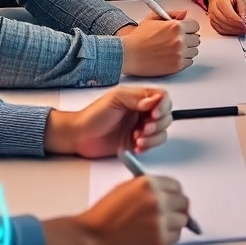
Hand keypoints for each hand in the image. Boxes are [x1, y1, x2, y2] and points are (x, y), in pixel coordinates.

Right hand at [42, 175, 188, 244]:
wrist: (93, 236)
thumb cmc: (105, 213)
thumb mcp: (126, 189)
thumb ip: (147, 188)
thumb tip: (165, 192)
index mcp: (149, 183)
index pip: (176, 185)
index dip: (175, 193)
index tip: (173, 199)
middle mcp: (158, 200)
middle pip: (184, 202)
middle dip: (179, 208)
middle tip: (172, 214)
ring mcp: (160, 220)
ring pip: (182, 220)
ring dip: (175, 223)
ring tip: (161, 226)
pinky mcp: (159, 240)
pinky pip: (176, 236)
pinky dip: (170, 237)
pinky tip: (157, 236)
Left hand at [43, 88, 172, 158]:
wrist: (80, 136)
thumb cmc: (94, 115)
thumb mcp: (115, 99)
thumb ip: (137, 98)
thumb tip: (156, 99)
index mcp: (139, 98)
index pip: (162, 97)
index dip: (163, 105)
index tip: (155, 113)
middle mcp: (142, 112)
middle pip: (166, 115)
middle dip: (158, 124)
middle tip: (144, 129)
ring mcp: (141, 128)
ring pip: (162, 131)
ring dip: (153, 137)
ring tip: (137, 139)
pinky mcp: (137, 143)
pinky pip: (153, 144)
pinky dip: (148, 146)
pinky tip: (137, 147)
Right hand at [120, 12, 199, 76]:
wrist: (128, 55)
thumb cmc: (138, 38)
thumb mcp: (153, 18)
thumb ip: (172, 14)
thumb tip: (184, 13)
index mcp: (175, 26)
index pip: (195, 26)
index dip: (189, 27)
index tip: (185, 30)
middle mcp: (179, 40)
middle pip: (196, 39)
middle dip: (188, 38)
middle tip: (177, 39)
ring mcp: (179, 54)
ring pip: (194, 51)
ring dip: (187, 49)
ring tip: (173, 48)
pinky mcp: (176, 66)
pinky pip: (189, 62)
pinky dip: (183, 60)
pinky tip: (172, 56)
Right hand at [205, 0, 245, 35]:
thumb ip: (242, 9)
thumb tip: (244, 20)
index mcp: (221, 0)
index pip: (229, 14)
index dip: (238, 22)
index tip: (245, 25)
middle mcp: (214, 9)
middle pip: (226, 22)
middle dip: (237, 28)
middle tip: (245, 29)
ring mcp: (212, 16)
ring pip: (222, 28)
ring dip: (234, 31)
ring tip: (242, 31)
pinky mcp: (212, 22)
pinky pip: (219, 30)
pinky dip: (228, 33)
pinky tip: (235, 31)